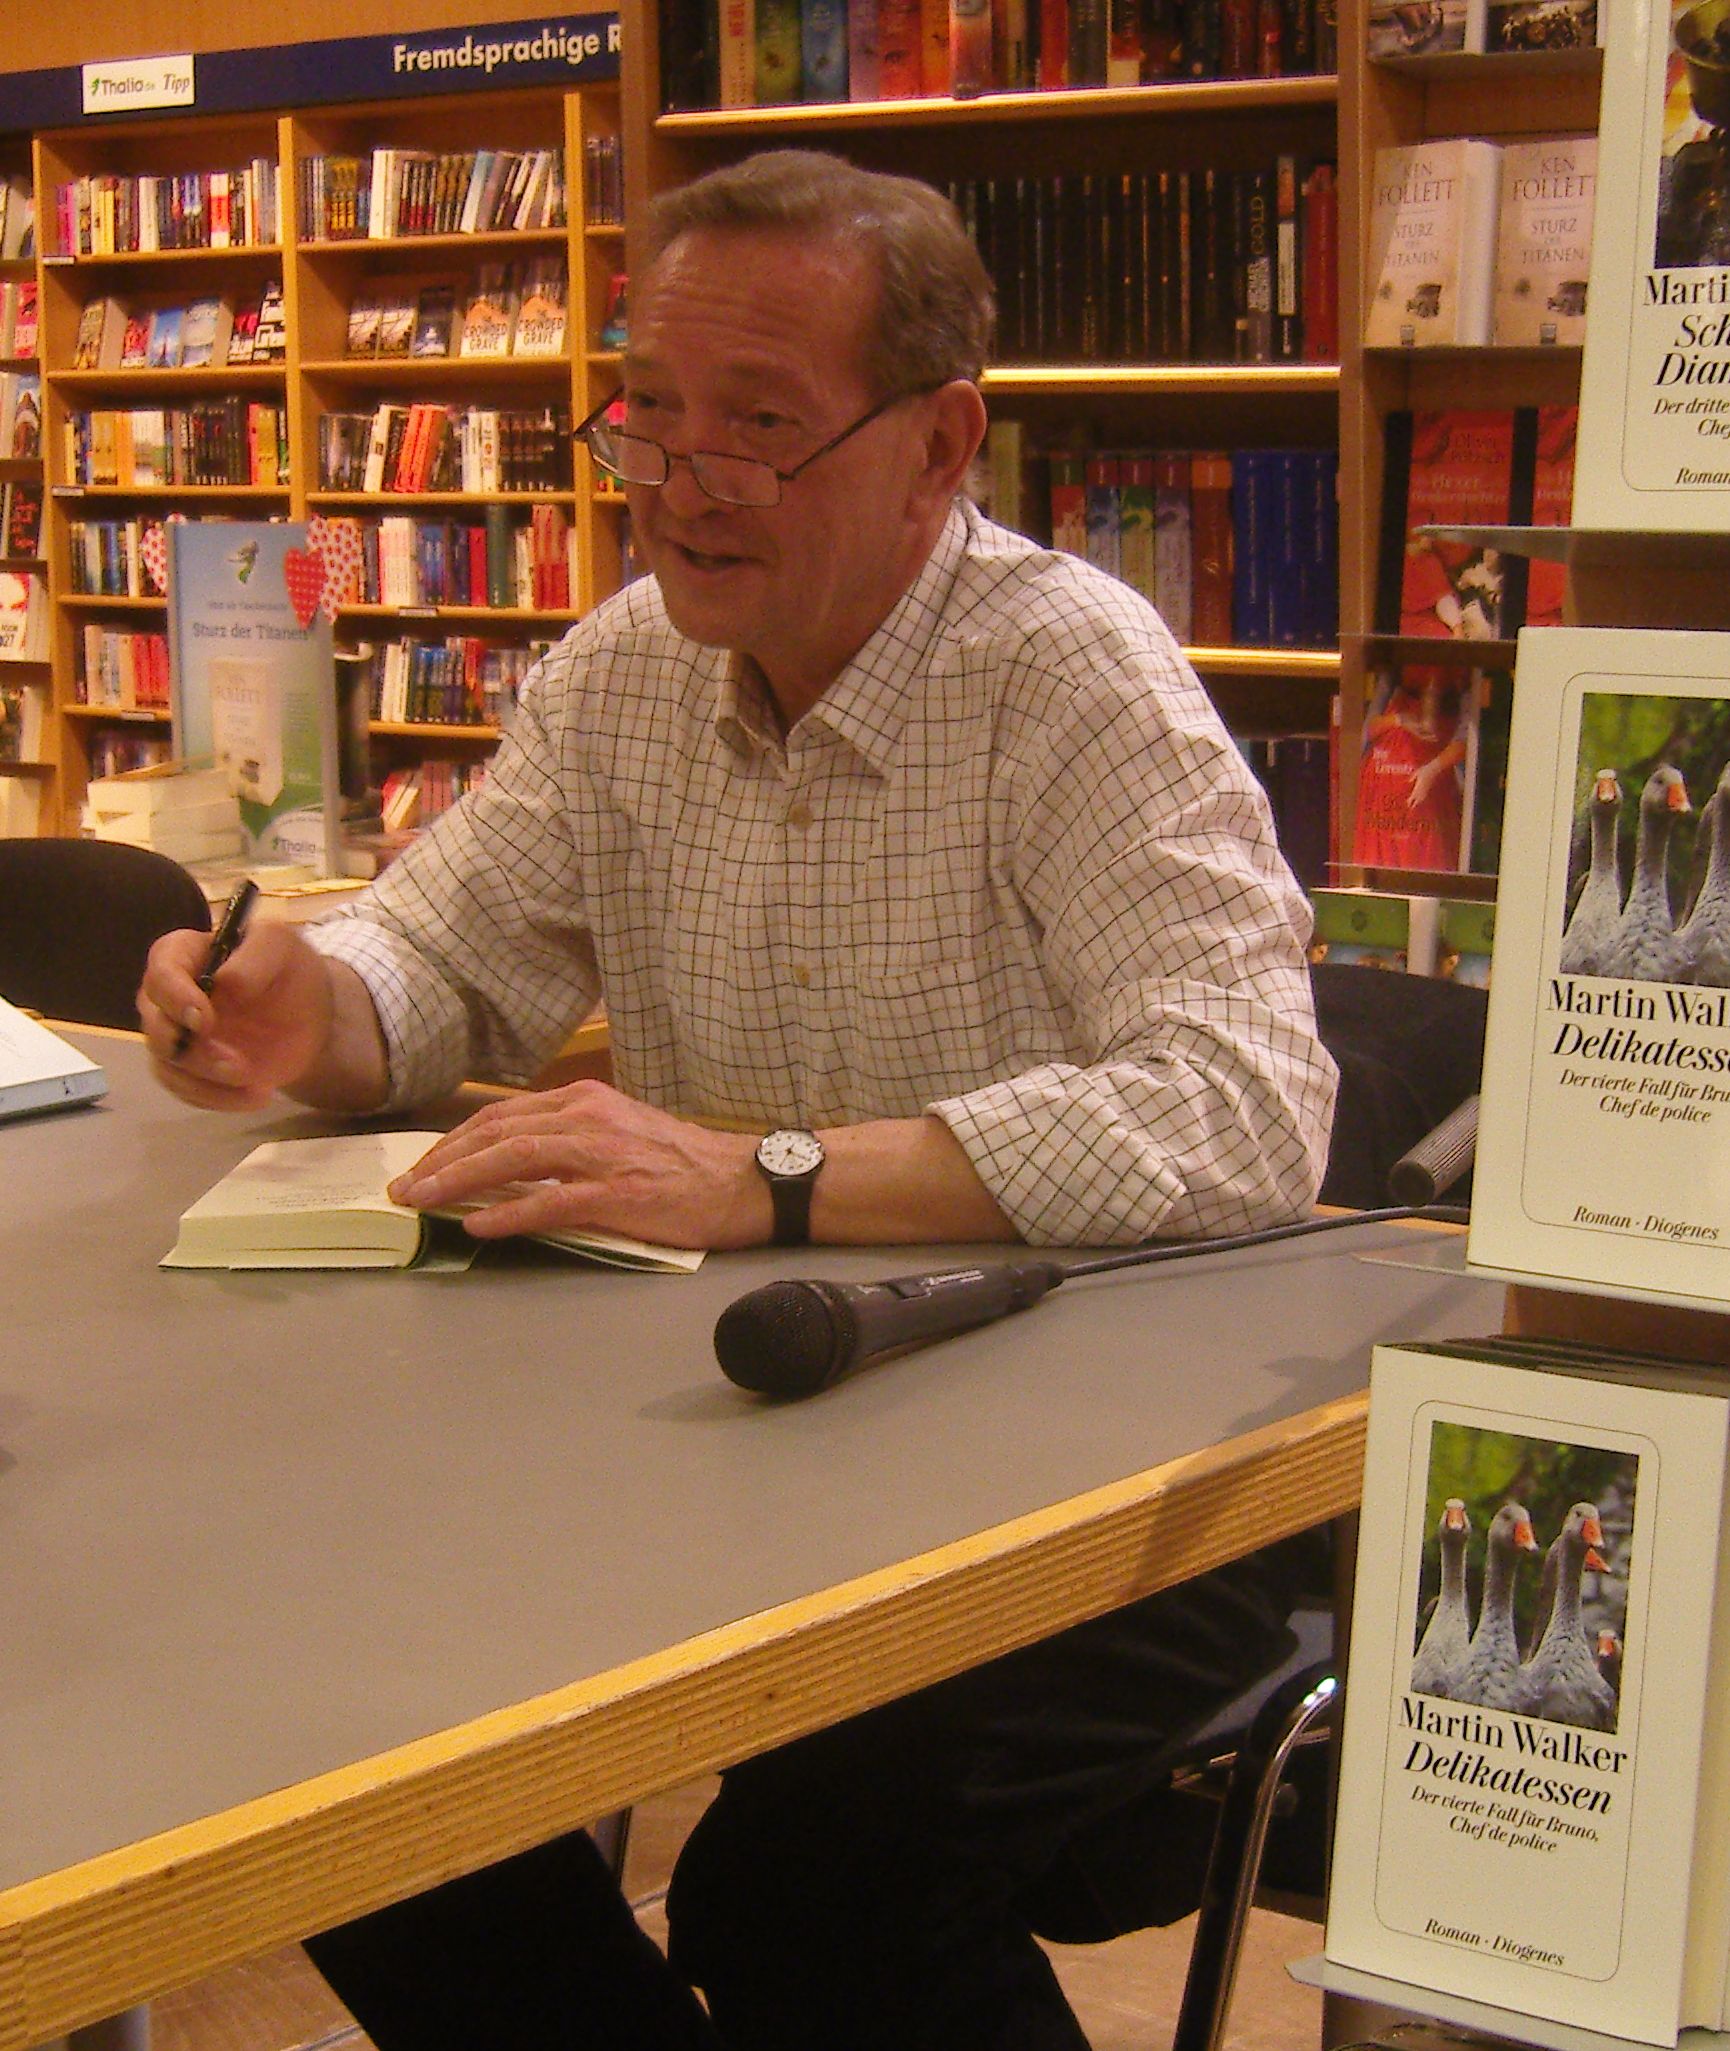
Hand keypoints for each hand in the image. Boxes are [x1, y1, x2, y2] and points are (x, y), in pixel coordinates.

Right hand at [138, 922, 338, 1110]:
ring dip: (205, 1083)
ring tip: (257, 1088)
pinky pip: (186, 1090)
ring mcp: (176, 1035)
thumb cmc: (286, 968)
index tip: (204, 1020)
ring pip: (167, 1065)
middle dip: (192, 1052)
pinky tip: (255, 1097)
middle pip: (155, 1026)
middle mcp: (169, 997)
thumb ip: (255, 956)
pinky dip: (218, 1099)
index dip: (175, 998)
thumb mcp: (281, 946)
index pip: (161, 973)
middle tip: (236, 1065)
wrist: (308, 1013)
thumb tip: (223, 982)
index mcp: (183, 955)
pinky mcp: (190, 1068)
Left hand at [388, 1080, 768, 1251]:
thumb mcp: (620, 1133)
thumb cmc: (683, 1164)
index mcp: (585, 1100)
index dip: (454, 1141)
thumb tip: (513, 1164)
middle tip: (404, 1188)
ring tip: (422, 1202)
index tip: (423, 1165)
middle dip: (441, 1160)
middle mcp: (587, 1117)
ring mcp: (601, 1154)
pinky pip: (549, 1201)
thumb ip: (570, 1141)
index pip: (501, 1115)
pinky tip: (476, 1225)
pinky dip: (507, 1212)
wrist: (743, 1180)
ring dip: (458, 1181)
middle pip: (495, 1132)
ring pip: (512, 1159)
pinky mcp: (616, 1193)